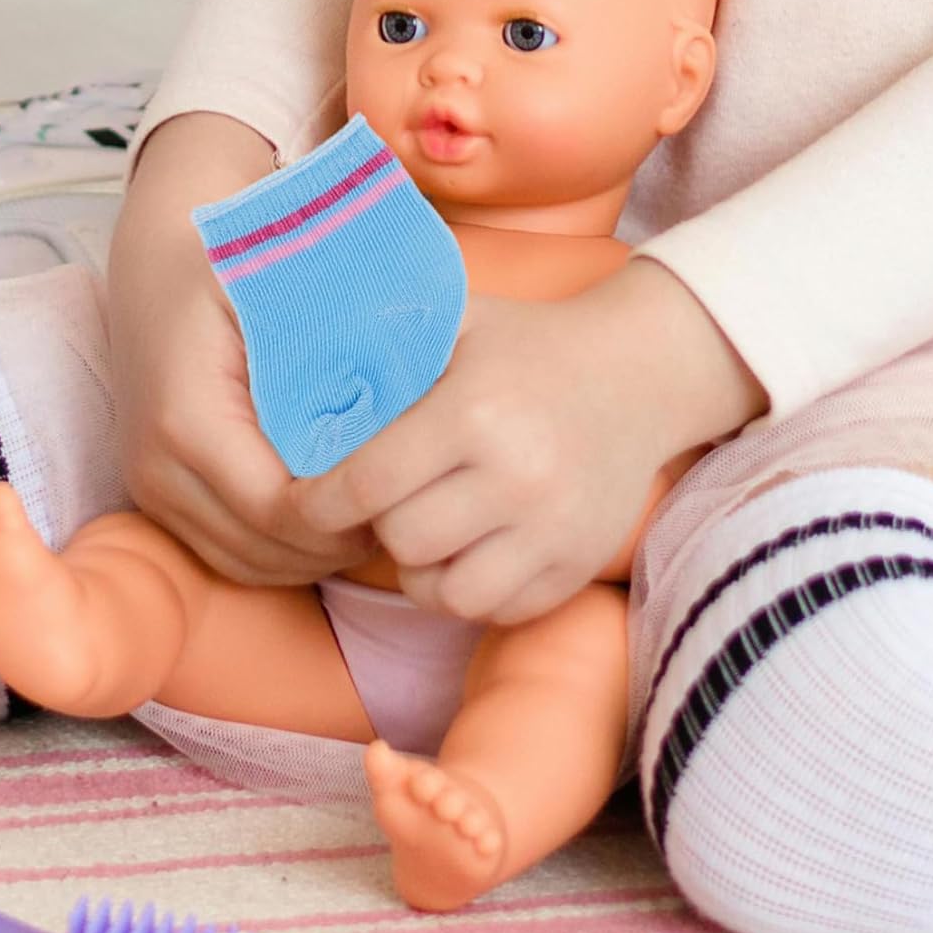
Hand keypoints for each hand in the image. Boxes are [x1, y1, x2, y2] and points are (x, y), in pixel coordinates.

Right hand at [109, 114, 376, 583]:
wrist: (158, 253)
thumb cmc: (232, 260)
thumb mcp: (287, 288)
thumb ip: (337, 346)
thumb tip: (411, 400)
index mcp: (187, 416)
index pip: (279, 510)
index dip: (345, 515)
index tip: (399, 489)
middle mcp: (155, 463)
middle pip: (265, 548)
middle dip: (336, 542)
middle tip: (400, 510)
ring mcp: (148, 484)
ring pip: (245, 564)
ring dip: (311, 554)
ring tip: (370, 515)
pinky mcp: (151, 494)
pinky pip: (224, 553)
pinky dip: (281, 551)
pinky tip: (328, 518)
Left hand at [291, 260, 766, 623]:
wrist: (640, 375)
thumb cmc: (527, 347)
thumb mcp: (454, 321)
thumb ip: (380, 341)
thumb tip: (292, 362)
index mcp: (474, 413)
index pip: (364, 486)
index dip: (319, 502)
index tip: (307, 501)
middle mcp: (517, 478)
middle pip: (401, 542)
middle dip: (378, 526)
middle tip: (385, 502)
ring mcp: (553, 530)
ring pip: (446, 593)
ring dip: (422, 569)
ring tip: (427, 531)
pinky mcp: (576, 567)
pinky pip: (496, 611)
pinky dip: (470, 590)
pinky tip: (470, 548)